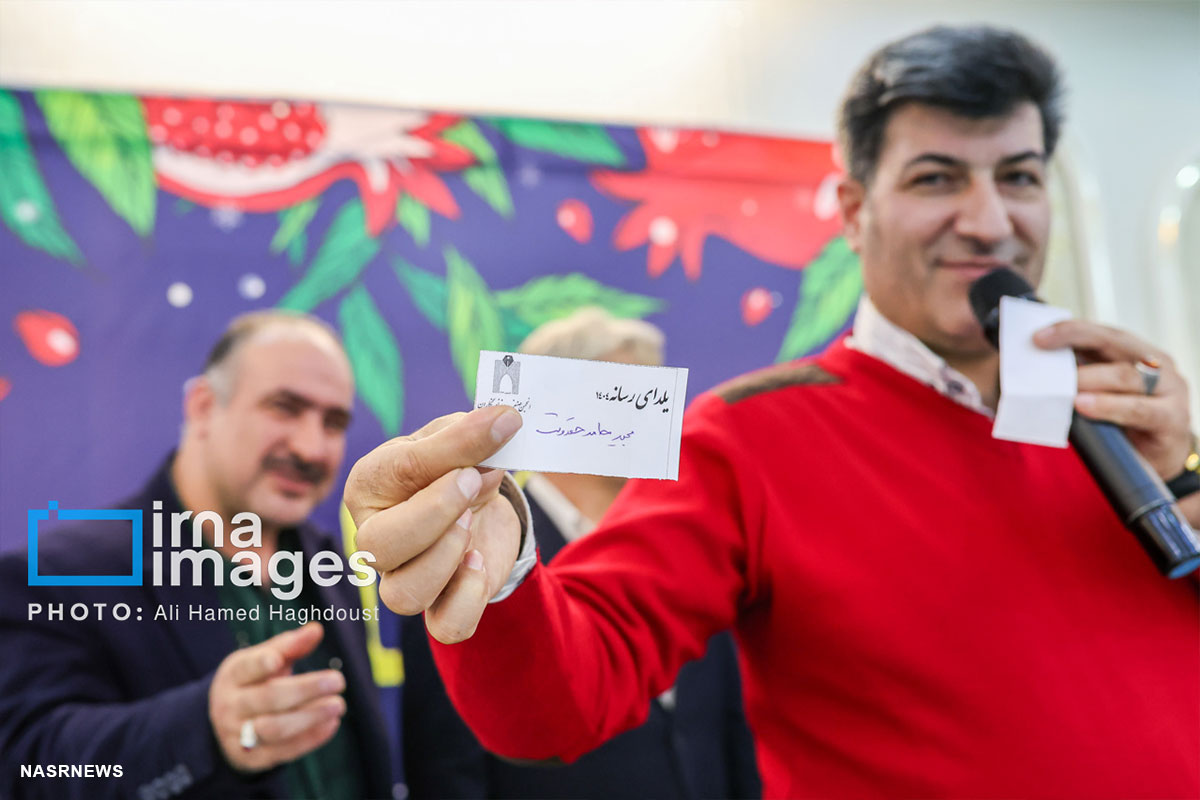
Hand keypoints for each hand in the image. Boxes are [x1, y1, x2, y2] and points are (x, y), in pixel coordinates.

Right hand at [208, 622, 346, 771]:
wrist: (225, 725)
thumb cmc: (253, 682)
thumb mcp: (263, 660)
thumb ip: (289, 646)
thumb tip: (317, 629)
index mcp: (233, 676)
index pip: (246, 668)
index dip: (260, 663)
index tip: (277, 659)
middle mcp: (231, 706)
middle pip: (268, 698)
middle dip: (305, 689)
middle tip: (338, 680)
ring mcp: (239, 735)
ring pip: (275, 729)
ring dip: (310, 717)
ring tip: (338, 705)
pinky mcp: (252, 759)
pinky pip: (283, 752)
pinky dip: (310, 738)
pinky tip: (332, 723)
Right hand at [345, 405, 523, 643]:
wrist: (476, 497)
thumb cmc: (452, 464)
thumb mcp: (456, 439)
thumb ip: (470, 437)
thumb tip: (504, 421)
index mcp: (369, 486)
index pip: (394, 473)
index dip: (448, 455)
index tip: (495, 430)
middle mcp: (376, 538)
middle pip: (378, 548)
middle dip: (434, 514)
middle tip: (473, 481)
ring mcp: (404, 575)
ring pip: (403, 595)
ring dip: (445, 558)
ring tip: (471, 523)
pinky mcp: (442, 603)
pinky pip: (446, 626)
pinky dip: (466, 599)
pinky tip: (478, 562)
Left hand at [1035, 320, 1192, 478]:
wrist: (1161, 460)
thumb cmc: (1125, 423)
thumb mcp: (1104, 395)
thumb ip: (1083, 378)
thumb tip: (1038, 370)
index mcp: (1137, 354)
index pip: (1102, 333)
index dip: (1071, 330)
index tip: (1037, 336)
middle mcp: (1156, 365)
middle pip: (1114, 343)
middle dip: (1075, 339)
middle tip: (1040, 346)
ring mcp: (1169, 390)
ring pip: (1125, 376)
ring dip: (1089, 378)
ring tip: (1062, 384)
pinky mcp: (1172, 418)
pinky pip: (1139, 410)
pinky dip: (1108, 406)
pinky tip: (1084, 405)